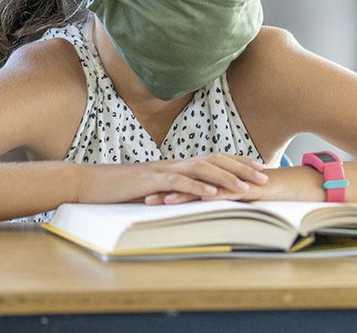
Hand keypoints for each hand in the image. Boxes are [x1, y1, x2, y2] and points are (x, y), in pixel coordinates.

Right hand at [76, 154, 268, 203]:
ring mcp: (164, 170)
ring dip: (226, 177)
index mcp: (178, 164)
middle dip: (242, 168)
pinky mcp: (151, 181)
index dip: (238, 161)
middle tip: (265, 176)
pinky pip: (179, 183)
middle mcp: (175, 163)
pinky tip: (212, 194)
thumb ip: (174, 190)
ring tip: (246, 187)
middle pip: (216, 160)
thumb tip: (193, 197)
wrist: (91, 182)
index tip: (260, 167)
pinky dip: (197, 187)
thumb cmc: (122, 188)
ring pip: (202, 169)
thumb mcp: (154, 189)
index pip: (215, 158)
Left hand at [149, 164, 324, 206]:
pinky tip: (191, 200)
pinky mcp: (244, 189)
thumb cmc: (270, 193)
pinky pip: (221, 192)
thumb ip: (226, 200)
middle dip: (166, 189)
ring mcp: (233, 182)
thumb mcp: (242, 199)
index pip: (190, 183)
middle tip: (143, 196)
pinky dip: (205, 196)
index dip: (170, 188)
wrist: (295, 184)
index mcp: (220, 180)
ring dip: (179, 194)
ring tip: (158, 201)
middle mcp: (223, 178)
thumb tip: (210, 209)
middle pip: (189, 182)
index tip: (150, 194)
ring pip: (201, 187)